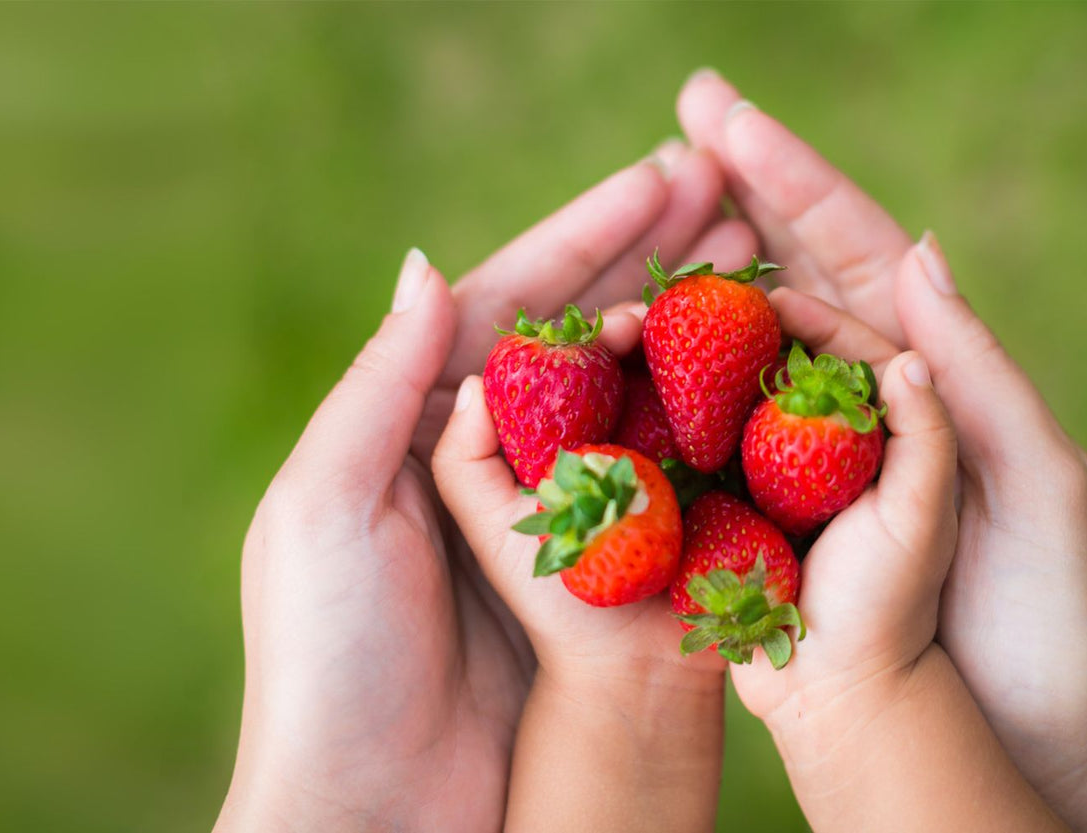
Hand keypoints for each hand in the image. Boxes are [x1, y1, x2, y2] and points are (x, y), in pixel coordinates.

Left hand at [217, 146, 752, 831]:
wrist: (381, 806)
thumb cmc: (330, 658)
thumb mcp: (325, 505)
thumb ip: (380, 387)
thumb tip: (428, 268)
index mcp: (418, 423)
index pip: (514, 301)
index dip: (591, 234)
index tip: (666, 174)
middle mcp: (493, 455)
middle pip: (585, 330)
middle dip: (657, 257)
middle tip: (734, 193)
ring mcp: (557, 511)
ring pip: (633, 391)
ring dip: (694, 321)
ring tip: (762, 257)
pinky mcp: (601, 572)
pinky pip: (658, 479)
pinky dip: (707, 419)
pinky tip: (758, 372)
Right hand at [677, 71, 1086, 831]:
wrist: (997, 742)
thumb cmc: (1044, 624)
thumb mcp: (1040, 488)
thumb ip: (980, 377)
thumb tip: (921, 251)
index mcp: (939, 375)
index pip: (859, 251)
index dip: (791, 175)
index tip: (719, 111)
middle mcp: (866, 398)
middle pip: (795, 271)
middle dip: (738, 189)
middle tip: (679, 112)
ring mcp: (807, 452)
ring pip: (742, 340)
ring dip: (691, 274)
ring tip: (630, 214)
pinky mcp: (764, 512)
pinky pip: (710, 431)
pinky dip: (666, 380)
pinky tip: (621, 341)